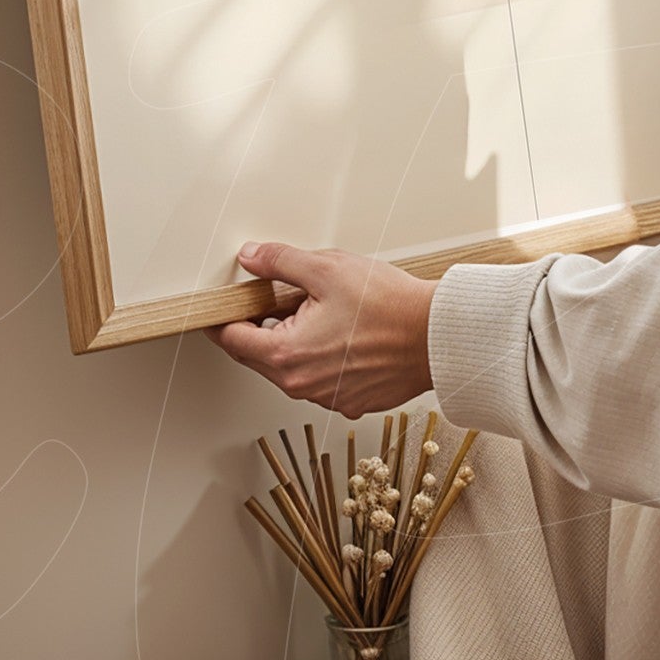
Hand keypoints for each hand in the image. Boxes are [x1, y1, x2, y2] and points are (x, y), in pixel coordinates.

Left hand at [203, 242, 435, 415]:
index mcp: (287, 356)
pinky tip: (342, 331)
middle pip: (260, 356)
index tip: (223, 305)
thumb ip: (280, 262)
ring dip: (293, 340)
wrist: (436, 336)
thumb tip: (251, 258)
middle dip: (263, 325)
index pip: (233, 340)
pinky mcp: (351, 401)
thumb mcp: (326, 268)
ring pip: (291, 367)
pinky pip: (320, 378)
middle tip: (280, 295)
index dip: (224, 318)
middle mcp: (302, 386)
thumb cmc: (388, 305)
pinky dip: (321, 356)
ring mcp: (328, 398)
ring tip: (321, 309)